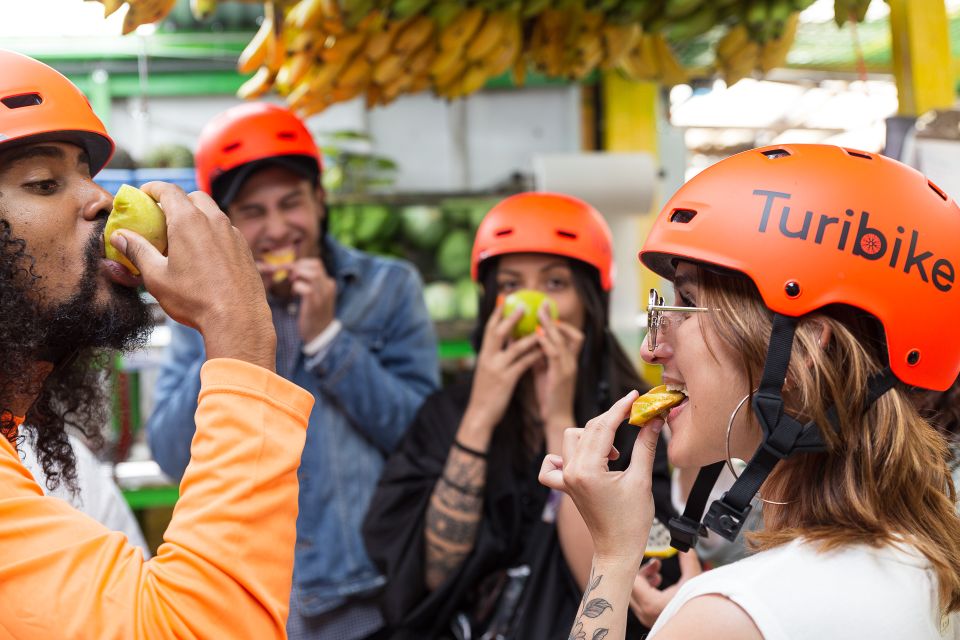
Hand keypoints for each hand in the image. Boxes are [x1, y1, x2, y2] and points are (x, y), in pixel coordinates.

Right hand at [110, 182, 274, 369]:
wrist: (238, 319)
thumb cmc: (194, 299)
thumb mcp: (156, 276)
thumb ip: (138, 251)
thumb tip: (119, 236)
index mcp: (189, 221)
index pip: (169, 190)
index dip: (153, 188)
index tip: (143, 194)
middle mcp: (214, 220)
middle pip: (194, 197)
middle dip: (177, 200)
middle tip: (163, 216)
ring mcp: (233, 233)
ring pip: (213, 213)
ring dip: (197, 216)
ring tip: (183, 236)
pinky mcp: (245, 248)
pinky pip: (226, 231)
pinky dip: (213, 232)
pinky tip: (204, 253)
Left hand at [288, 258, 336, 342]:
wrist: (320, 334)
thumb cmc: (313, 314)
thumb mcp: (315, 296)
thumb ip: (310, 283)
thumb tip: (293, 270)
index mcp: (328, 284)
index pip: (317, 263)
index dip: (302, 263)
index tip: (292, 270)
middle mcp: (328, 287)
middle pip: (315, 265)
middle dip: (299, 266)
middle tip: (290, 276)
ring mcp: (323, 296)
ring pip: (313, 274)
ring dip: (299, 275)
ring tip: (292, 282)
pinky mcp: (315, 304)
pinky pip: (307, 289)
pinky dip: (297, 287)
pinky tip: (294, 293)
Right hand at [460, 301, 543, 443]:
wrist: (479, 414)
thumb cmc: (485, 393)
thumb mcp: (486, 371)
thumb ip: (494, 356)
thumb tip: (503, 342)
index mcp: (483, 355)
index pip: (489, 329)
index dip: (496, 314)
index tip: (503, 299)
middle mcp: (488, 358)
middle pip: (499, 332)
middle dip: (511, 317)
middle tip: (523, 305)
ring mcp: (497, 368)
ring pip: (515, 347)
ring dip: (529, 335)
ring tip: (541, 326)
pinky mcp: (507, 380)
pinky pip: (523, 363)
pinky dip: (534, 355)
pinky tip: (544, 350)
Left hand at [532, 303, 582, 444]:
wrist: (555, 418)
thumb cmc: (549, 395)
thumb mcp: (545, 371)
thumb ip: (540, 356)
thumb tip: (531, 342)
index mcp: (569, 361)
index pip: (573, 336)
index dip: (561, 323)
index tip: (547, 311)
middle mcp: (571, 362)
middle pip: (568, 333)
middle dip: (554, 318)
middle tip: (543, 304)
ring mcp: (568, 368)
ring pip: (561, 341)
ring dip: (550, 326)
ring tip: (538, 314)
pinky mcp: (561, 376)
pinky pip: (555, 355)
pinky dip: (547, 343)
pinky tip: (537, 336)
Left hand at [539, 391, 661, 564]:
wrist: (617, 550)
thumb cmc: (631, 522)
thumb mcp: (641, 480)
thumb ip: (646, 446)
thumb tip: (653, 421)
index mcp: (588, 470)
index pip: (603, 427)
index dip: (620, 408)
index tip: (634, 396)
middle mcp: (571, 472)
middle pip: (588, 428)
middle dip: (611, 419)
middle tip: (634, 418)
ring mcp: (565, 479)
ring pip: (571, 439)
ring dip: (592, 436)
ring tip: (613, 453)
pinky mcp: (564, 485)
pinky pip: (552, 463)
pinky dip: (564, 456)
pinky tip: (584, 459)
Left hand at [629, 551, 702, 626]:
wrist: (703, 625)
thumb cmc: (698, 606)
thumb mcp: (693, 580)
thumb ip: (687, 560)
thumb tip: (684, 547)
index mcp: (651, 604)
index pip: (632, 581)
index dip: (643, 568)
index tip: (655, 562)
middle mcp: (644, 614)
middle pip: (631, 587)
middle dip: (643, 573)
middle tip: (656, 566)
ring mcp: (646, 618)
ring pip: (633, 595)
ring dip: (644, 582)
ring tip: (658, 576)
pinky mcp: (649, 620)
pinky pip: (638, 603)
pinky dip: (645, 592)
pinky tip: (658, 586)